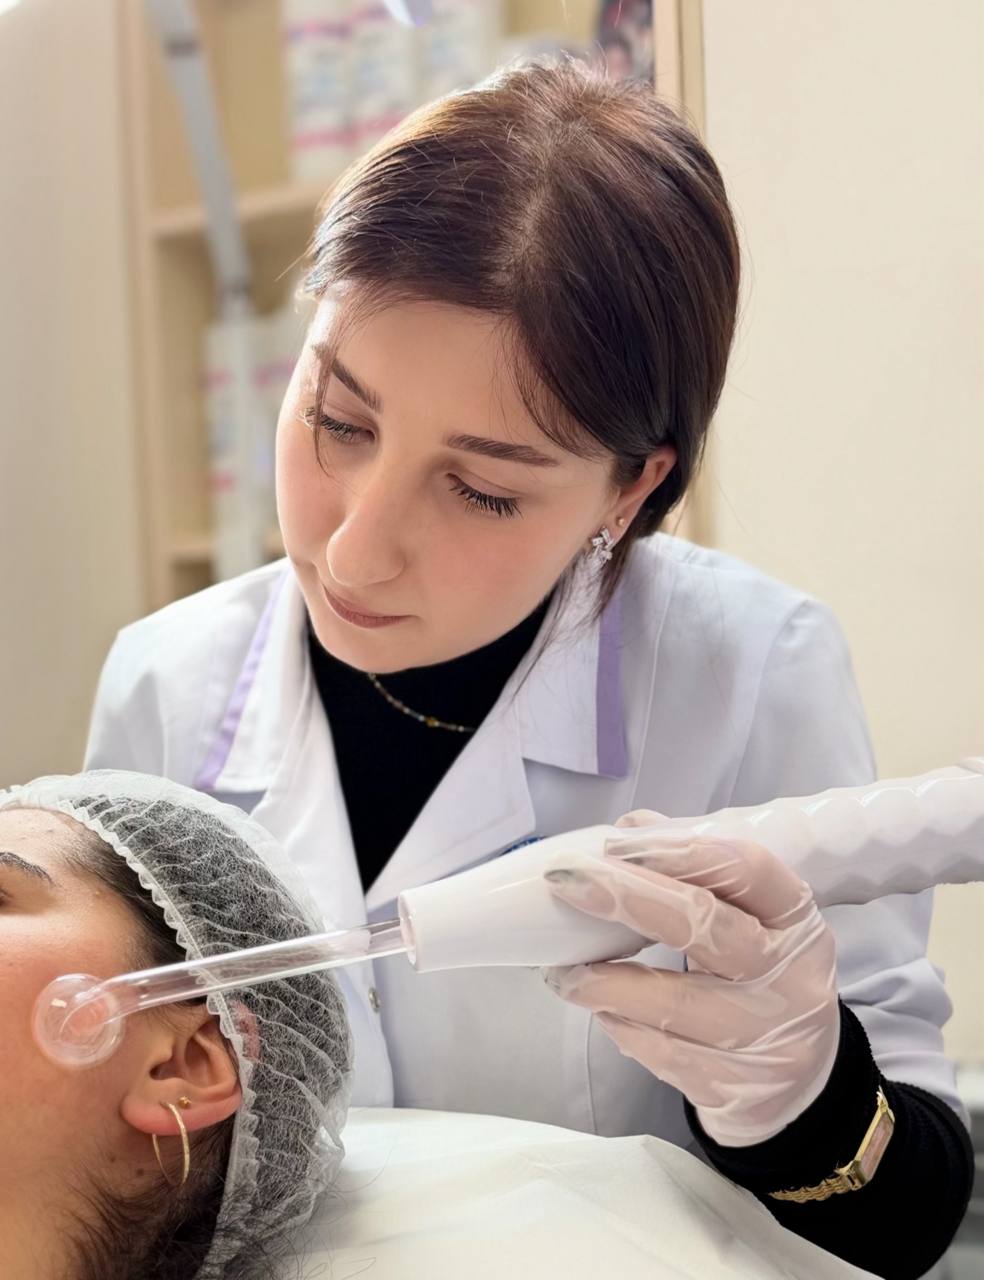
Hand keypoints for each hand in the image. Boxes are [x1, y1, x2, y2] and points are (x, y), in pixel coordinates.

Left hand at [542, 812, 840, 1146]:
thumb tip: (631, 829)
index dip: (679, 851)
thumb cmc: (760, 979)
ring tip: (561, 968)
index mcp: (796, 919)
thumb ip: (698, 875)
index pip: (746, 868)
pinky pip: (660, 1053)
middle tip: (564, 880)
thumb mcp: (753, 923)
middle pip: (704, 926)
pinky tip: (597, 1007)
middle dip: (625, 897)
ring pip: (672, 1002)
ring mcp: (764, 1038)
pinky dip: (620, 1024)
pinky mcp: (733, 1088)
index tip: (616, 844)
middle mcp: (789, 976)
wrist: (800, 1086)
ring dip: (603, 980)